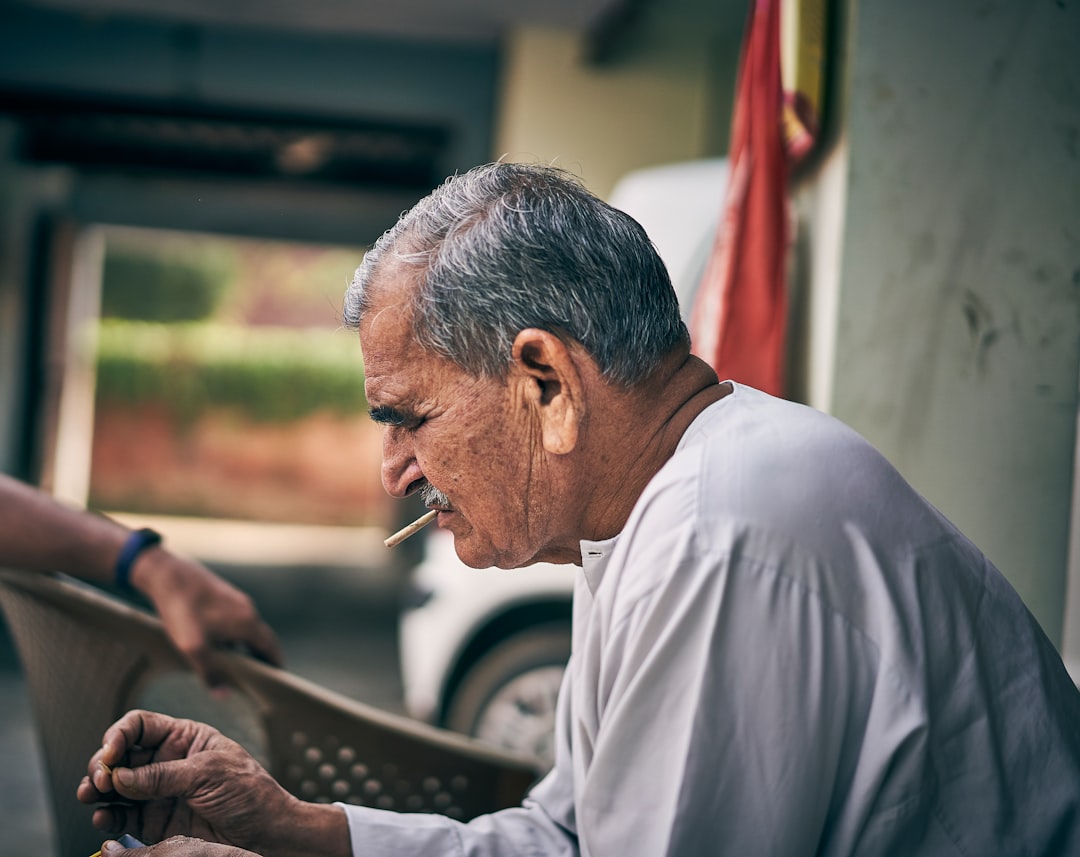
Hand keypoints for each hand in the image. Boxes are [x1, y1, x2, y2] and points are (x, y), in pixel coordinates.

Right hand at [78, 711, 349, 856]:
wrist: (265, 831)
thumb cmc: (248, 791)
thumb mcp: (208, 774)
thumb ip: (163, 776)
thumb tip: (120, 776)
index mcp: (183, 738)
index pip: (140, 726)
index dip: (119, 735)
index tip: (111, 754)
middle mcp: (165, 761)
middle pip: (120, 756)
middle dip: (103, 764)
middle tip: (100, 780)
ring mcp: (158, 791)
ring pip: (116, 786)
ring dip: (98, 790)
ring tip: (92, 796)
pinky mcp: (154, 819)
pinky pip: (122, 815)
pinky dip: (108, 816)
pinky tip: (104, 818)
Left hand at [131, 549, 283, 686]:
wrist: (168, 576)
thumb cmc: (182, 612)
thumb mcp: (193, 648)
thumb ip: (210, 673)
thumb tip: (224, 696)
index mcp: (248, 623)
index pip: (271, 648)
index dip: (275, 665)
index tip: (277, 681)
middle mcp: (248, 610)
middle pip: (262, 638)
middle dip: (263, 657)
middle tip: (260, 677)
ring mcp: (238, 600)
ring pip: (249, 628)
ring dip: (249, 646)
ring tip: (240, 664)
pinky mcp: (225, 595)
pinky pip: (238, 620)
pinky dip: (237, 635)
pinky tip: (221, 643)